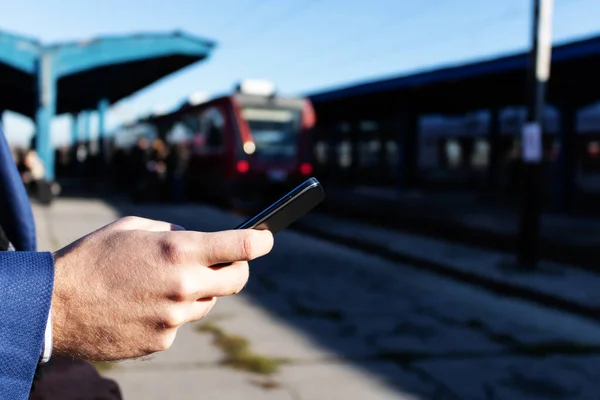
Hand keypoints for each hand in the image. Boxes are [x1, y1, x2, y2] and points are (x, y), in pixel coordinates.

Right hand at [51, 216, 273, 361]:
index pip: (241, 247)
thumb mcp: (134, 227)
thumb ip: (173, 232)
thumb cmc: (93, 258)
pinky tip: (146, 305)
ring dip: (200, 291)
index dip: (260, 241)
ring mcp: (175, 318)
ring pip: (209, 302)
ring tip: (165, 283)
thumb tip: (196, 239)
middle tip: (228, 262)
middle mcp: (184, 286)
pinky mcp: (163, 340)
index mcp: (179, 251)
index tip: (266, 238)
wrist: (55, 307)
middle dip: (238, 268)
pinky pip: (182, 322)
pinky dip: (174, 312)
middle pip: (237, 280)